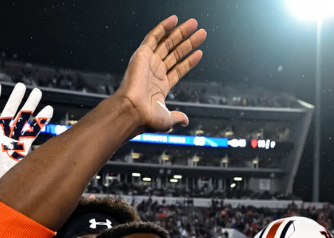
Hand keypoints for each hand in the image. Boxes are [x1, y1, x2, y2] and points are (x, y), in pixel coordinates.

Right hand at [0, 82, 52, 183]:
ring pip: (9, 111)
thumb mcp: (19, 173)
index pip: (33, 129)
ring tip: (20, 86)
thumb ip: (29, 167)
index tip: (49, 109)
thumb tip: (43, 170)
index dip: (41, 119)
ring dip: (15, 98)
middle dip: (30, 103)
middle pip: (23, 116)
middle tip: (37, 92)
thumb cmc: (0, 180)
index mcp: (21, 145)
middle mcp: (11, 136)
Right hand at [117, 16, 205, 132]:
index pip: (178, 69)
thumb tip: (185, 121)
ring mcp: (148, 62)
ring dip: (180, 33)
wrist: (132, 111)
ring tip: (194, 24)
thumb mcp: (167, 119)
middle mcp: (154, 72)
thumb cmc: (146, 118)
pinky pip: (153, 37)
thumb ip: (177, 117)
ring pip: (167, 43)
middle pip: (175, 53)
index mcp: (160, 86)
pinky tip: (174, 20)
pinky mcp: (142, 54)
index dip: (189, 61)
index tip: (199, 53)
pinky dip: (163, 27)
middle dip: (188, 43)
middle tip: (201, 34)